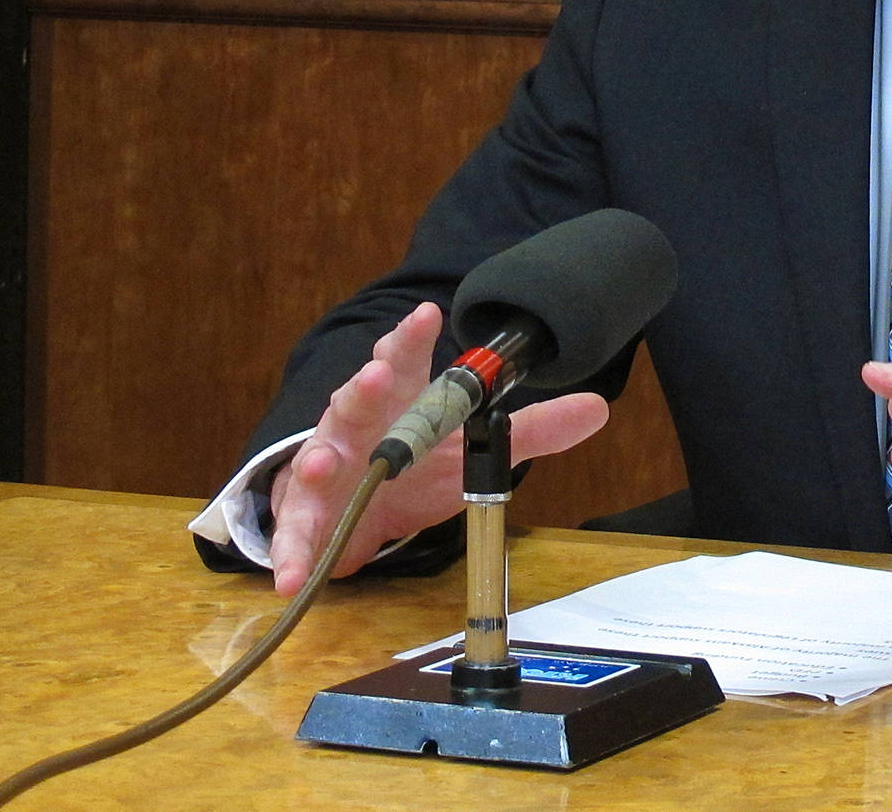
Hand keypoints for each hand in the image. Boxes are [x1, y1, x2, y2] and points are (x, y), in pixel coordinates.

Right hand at [267, 302, 608, 595]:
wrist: (350, 506)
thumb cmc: (410, 462)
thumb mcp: (470, 447)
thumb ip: (531, 429)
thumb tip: (598, 407)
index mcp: (398, 400)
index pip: (404, 357)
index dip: (412, 336)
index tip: (427, 314)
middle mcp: (356, 426)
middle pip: (357, 399)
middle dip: (364, 387)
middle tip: (377, 375)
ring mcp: (326, 470)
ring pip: (317, 460)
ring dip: (318, 461)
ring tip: (323, 463)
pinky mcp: (307, 520)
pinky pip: (297, 538)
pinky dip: (293, 557)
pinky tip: (293, 577)